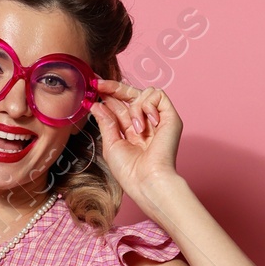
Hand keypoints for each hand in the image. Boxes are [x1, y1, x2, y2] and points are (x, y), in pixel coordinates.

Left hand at [90, 79, 182, 205]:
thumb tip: (97, 104)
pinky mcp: (170, 117)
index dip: (108, 94)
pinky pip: (159, 95)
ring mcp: (158, 119)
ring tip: (136, 129)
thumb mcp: (111, 144)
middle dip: (114, 87)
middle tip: (98, 84)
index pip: (120, 105)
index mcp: (131, 130)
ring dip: (135, 108)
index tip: (94, 84)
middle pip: (130, 94)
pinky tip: (148, 124)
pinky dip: (149, 106)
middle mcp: (145, 122)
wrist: (147, 181)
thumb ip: (106, 122)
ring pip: (144, 93)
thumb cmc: (130, 171)